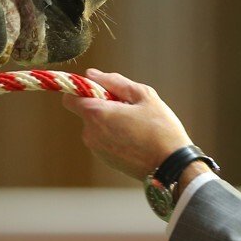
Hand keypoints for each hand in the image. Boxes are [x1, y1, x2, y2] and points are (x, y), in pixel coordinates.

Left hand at [61, 69, 193, 180]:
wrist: (170, 166)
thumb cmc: (160, 127)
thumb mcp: (143, 95)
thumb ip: (114, 82)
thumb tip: (91, 74)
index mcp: (97, 114)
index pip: (70, 97)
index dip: (83, 89)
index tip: (104, 89)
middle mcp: (90, 133)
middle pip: (86, 111)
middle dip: (104, 105)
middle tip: (131, 106)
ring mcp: (96, 149)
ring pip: (97, 125)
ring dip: (111, 120)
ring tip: (137, 124)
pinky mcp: (105, 160)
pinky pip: (104, 139)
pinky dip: (115, 134)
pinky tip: (137, 137)